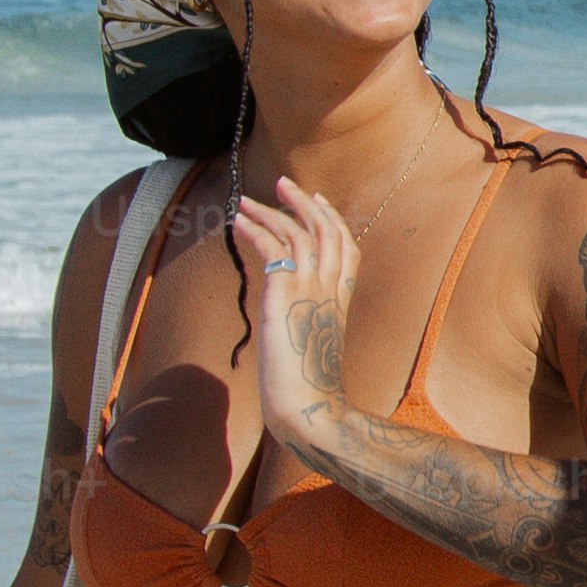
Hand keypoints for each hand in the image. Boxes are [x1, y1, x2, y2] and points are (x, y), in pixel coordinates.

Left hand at [229, 175, 362, 458]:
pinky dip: (255, 230)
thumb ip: (302, 320)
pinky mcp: (284, 293)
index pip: (346, 246)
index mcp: (342, 299)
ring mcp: (311, 288)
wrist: (307, 404)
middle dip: (304, 203)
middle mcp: (331, 288)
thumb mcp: (309, 344)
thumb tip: (281, 316)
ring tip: (249, 201)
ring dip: (272, 212)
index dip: (331, 220)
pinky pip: (272, 248)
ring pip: (297, 233)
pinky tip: (239, 221)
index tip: (317, 201)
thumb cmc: (306, 386)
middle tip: (282, 183)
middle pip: (325, 230)